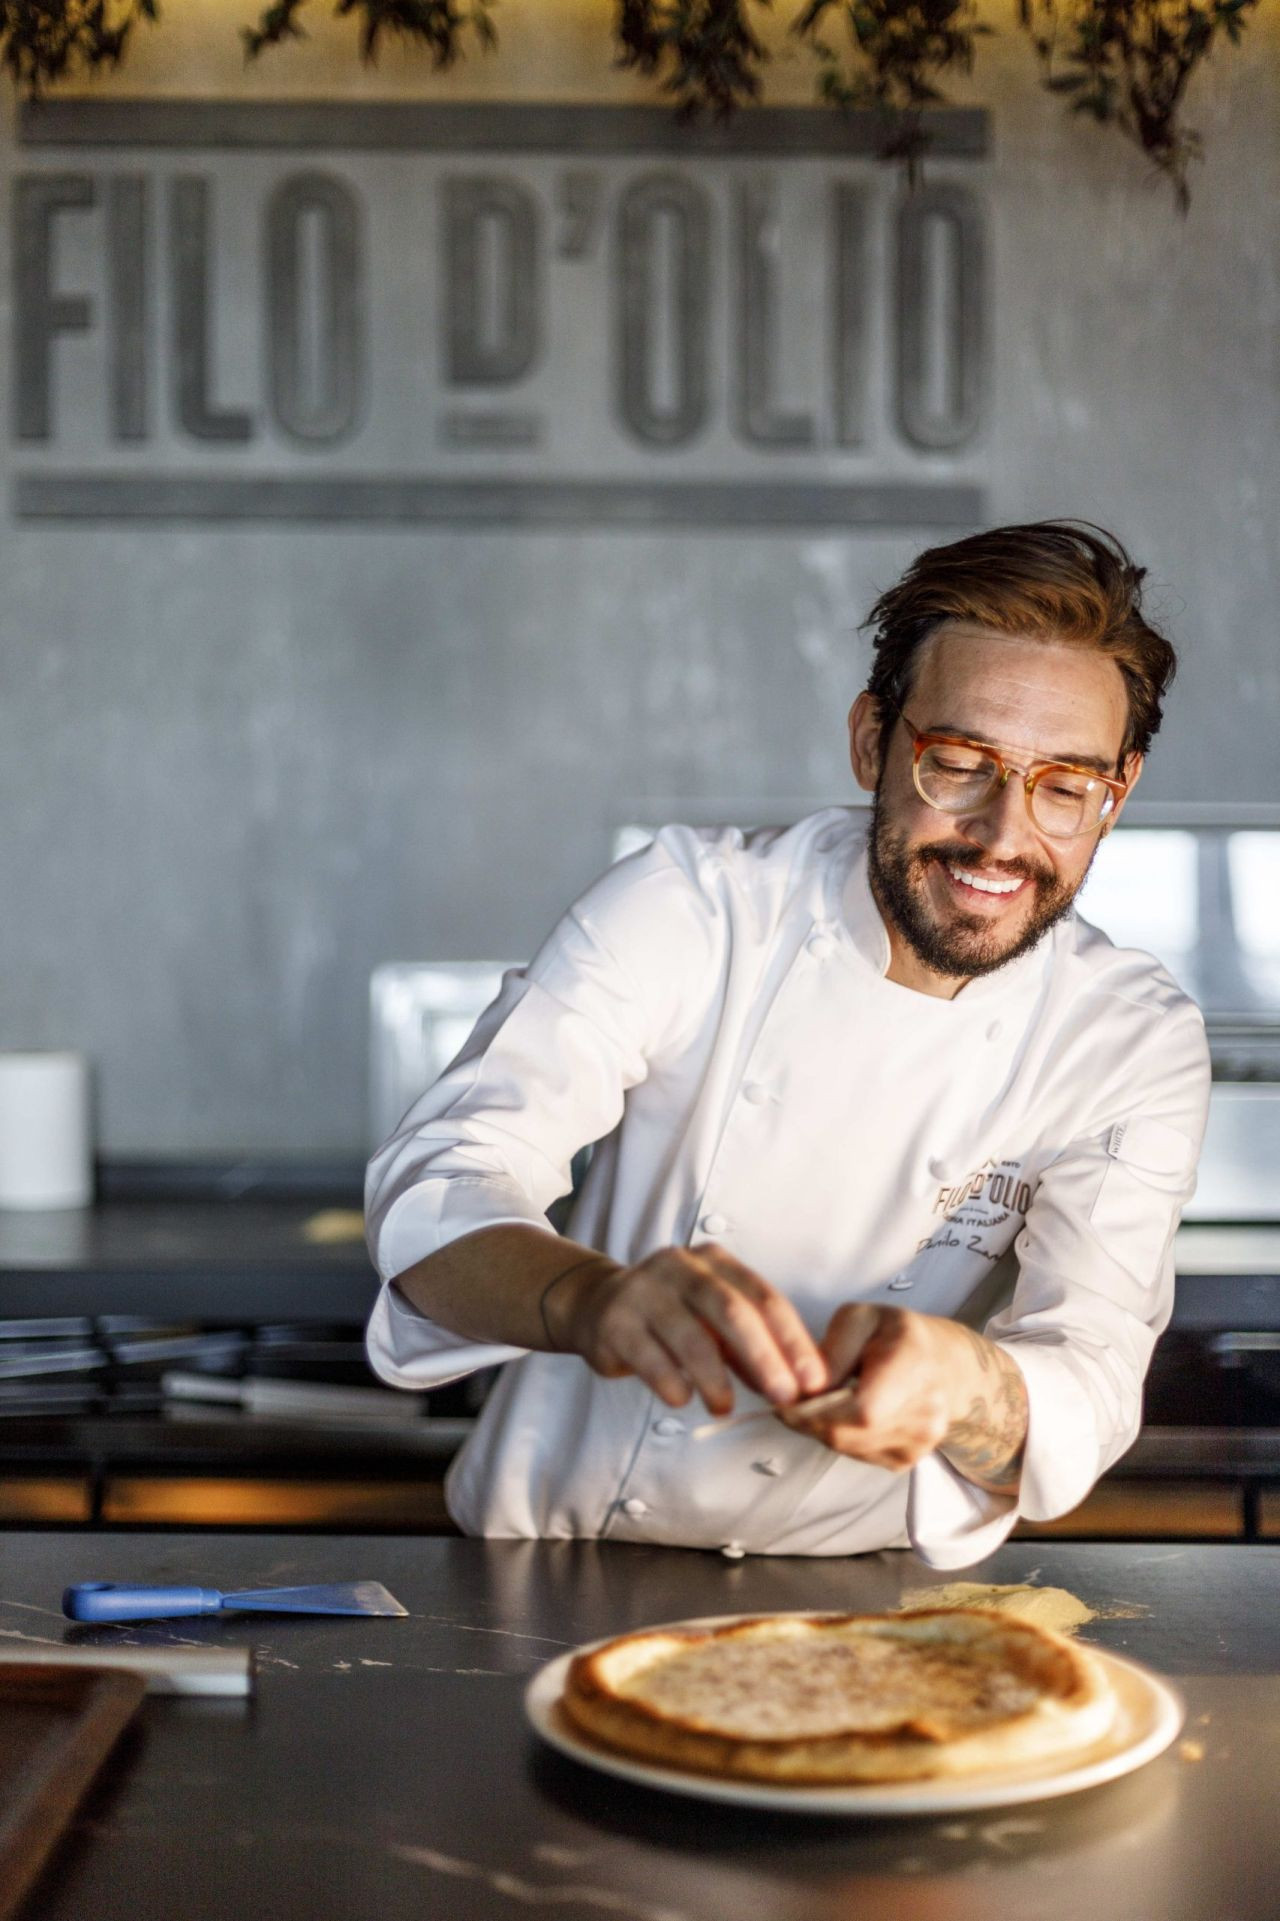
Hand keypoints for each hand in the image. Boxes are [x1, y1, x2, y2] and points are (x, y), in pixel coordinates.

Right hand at [543, 1243, 828, 1416]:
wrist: (596, 1305)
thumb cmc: (672, 1316)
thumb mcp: (714, 1320)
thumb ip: (752, 1346)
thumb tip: (795, 1387)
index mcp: (714, 1261)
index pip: (764, 1297)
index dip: (793, 1340)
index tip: (813, 1379)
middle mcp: (680, 1266)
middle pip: (732, 1312)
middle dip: (764, 1358)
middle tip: (784, 1396)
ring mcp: (644, 1291)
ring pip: (691, 1338)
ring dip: (715, 1380)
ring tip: (725, 1408)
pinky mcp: (614, 1321)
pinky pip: (650, 1358)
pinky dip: (672, 1383)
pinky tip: (682, 1400)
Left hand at [780, 1304, 959, 1471]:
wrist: (945, 1363)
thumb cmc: (897, 1334)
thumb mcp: (860, 1319)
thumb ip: (832, 1351)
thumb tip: (807, 1389)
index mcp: (912, 1367)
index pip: (861, 1412)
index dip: (816, 1412)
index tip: (785, 1402)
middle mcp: (924, 1412)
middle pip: (848, 1434)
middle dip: (809, 1420)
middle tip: (790, 1401)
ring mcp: (920, 1441)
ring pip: (848, 1447)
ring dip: (822, 1429)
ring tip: (818, 1401)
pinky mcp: (909, 1458)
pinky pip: (859, 1454)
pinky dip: (842, 1437)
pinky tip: (844, 1413)